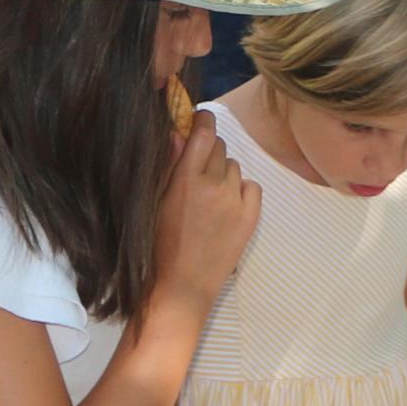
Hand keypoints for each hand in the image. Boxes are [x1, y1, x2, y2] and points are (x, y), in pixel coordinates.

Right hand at [152, 116, 258, 304]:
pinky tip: (226, 206)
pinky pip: (252, 187)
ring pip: (234, 167)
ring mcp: (234, 202)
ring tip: (209, 197)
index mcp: (185, 178)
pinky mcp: (250, 218)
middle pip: (219, 146)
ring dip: (223, 173)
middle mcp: (213, 185)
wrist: (181, 286)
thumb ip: (168, 165)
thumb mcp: (154, 201)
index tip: (200, 119)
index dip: (202, 120)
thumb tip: (178, 133)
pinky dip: (241, 191)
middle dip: (209, 152)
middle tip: (197, 172)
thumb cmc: (158, 245)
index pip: (203, 132)